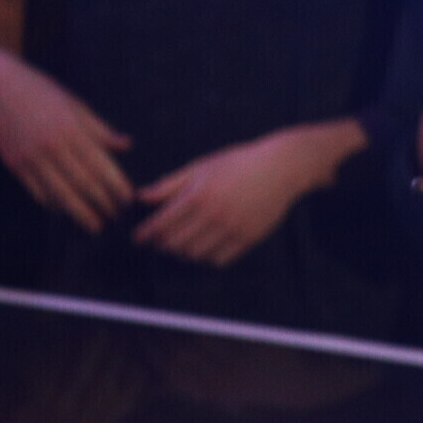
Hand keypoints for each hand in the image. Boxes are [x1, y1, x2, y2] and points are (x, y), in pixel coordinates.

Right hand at [0, 51, 131, 231]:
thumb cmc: (44, 94)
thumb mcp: (76, 106)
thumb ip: (100, 130)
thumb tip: (126, 145)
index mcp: (73, 130)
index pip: (100, 165)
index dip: (116, 185)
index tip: (128, 200)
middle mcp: (53, 146)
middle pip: (82, 183)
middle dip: (102, 203)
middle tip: (116, 217)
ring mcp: (31, 157)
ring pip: (59, 193)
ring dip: (78, 212)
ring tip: (94, 224)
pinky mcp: (14, 164)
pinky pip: (36, 190)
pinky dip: (52, 204)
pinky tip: (64, 211)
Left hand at [132, 127, 342, 266]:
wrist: (283, 167)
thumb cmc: (239, 162)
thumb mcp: (203, 166)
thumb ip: (170, 184)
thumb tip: (141, 197)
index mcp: (200, 194)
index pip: (162, 223)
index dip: (146, 233)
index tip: (139, 237)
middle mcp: (215, 213)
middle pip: (175, 244)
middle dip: (163, 244)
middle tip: (161, 241)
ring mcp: (233, 227)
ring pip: (195, 255)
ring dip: (183, 252)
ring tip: (183, 243)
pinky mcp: (249, 237)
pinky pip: (219, 259)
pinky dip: (207, 257)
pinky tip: (206, 246)